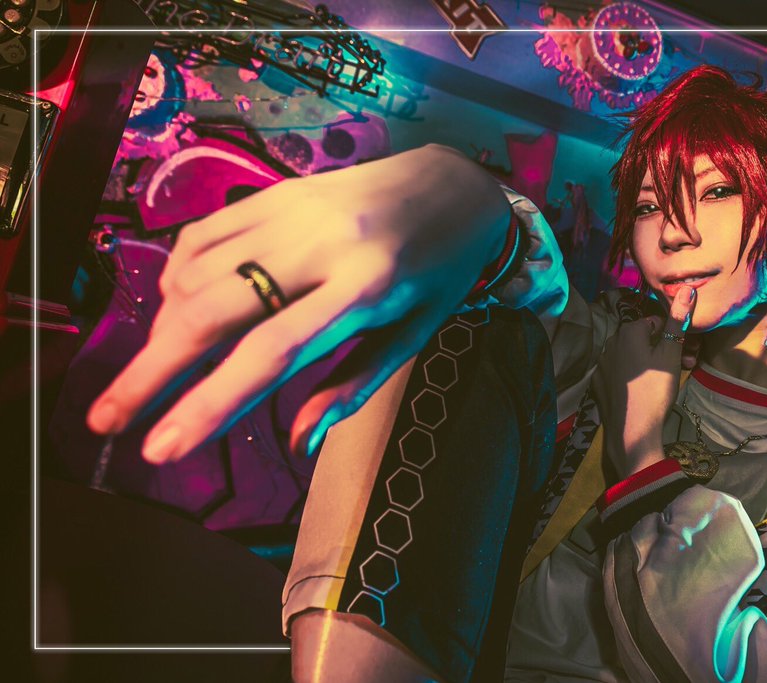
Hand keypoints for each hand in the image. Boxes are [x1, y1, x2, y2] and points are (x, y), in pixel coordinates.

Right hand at [86, 144, 511, 463]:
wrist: (454, 185)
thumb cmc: (439, 273)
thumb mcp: (413, 336)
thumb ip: (352, 386)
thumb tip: (300, 444)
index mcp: (365, 290)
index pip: (270, 355)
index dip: (209, 404)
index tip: (160, 450)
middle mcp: (319, 246)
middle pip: (212, 312)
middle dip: (150, 373)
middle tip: (107, 420)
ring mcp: (291, 212)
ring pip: (196, 274)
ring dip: (161, 331)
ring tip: (152, 375)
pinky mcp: (274, 191)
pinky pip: (202, 237)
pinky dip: (175, 279)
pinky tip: (174, 311)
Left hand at [590, 285, 696, 479]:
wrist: (632, 431)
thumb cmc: (655, 389)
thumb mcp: (671, 353)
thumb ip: (677, 320)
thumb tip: (686, 288)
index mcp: (627, 331)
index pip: (656, 322)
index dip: (673, 336)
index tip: (685, 353)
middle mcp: (610, 342)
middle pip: (644, 339)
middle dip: (663, 350)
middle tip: (682, 368)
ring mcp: (602, 364)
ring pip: (632, 356)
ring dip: (650, 363)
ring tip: (665, 382)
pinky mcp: (598, 384)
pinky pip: (620, 372)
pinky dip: (633, 376)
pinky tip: (644, 391)